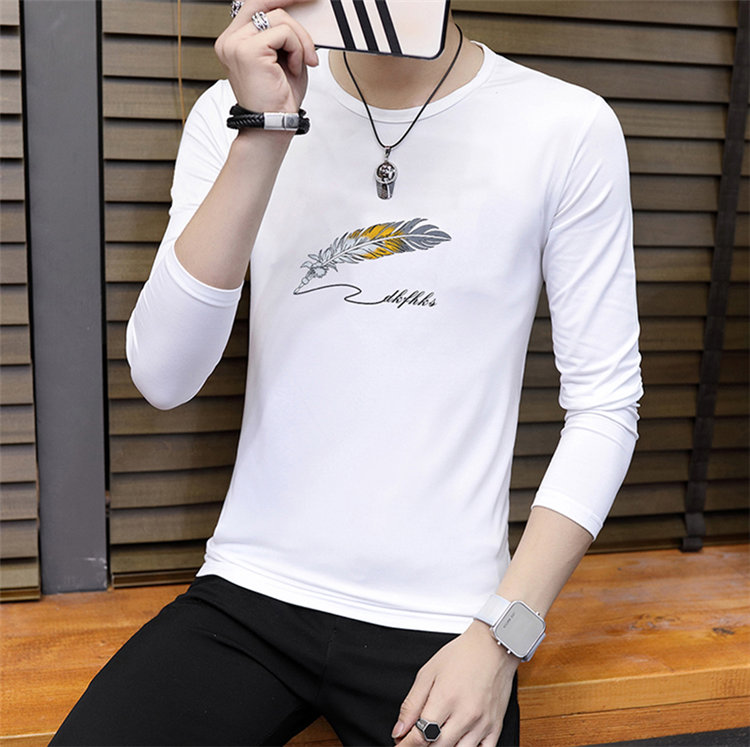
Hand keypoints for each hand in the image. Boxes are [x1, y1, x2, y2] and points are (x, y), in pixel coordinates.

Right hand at [214, 0, 318, 113]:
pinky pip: (284, 33)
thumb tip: (299, 11)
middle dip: (291, 0)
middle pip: (263, 3)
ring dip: (300, 40)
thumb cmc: (279, 99)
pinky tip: (296, 68)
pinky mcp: (248, 51)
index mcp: (234, 41)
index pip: (253, 5)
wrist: (273, 125)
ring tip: (303, 63)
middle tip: (313, 0)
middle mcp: (229, 40)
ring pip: (279, 17)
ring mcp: (235, 44)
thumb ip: (284, 35)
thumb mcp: (283, 59)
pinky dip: (298, 49)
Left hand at [392, 622, 517, 746]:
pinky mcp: (495, 727)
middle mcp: (465, 714)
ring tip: (435, 737)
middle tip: (415, 738)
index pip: (420, 736)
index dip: (405, 744)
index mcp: (445, 698)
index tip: (400, 742)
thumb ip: (412, 704)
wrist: (492, 647)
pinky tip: (457, 742)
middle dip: (422, 746)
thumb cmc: (461, 656)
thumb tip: (400, 730)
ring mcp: (482, 723)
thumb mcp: (428, 673)